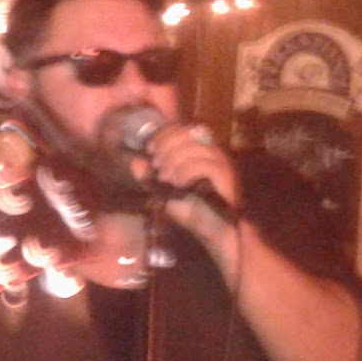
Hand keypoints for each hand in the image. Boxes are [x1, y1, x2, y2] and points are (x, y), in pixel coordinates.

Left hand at [135, 121, 239, 239]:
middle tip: (157, 166)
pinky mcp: (225, 175)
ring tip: (166, 178)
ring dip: (174, 161)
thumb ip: (149, 177)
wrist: (212, 232)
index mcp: (200, 150)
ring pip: (194, 147)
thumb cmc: (191, 211)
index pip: (183, 129)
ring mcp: (221, 162)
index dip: (165, 135)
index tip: (150, 149)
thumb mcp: (164, 192)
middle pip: (188, 133)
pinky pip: (203, 164)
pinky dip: (186, 172)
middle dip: (167, 146)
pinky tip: (178, 184)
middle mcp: (213, 151)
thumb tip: (135, 162)